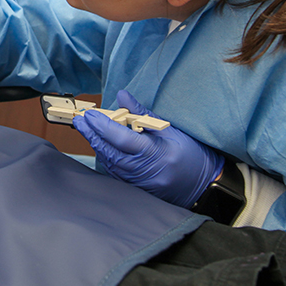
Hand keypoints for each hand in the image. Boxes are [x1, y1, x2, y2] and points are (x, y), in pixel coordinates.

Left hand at [72, 90, 223, 208]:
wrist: (205, 185)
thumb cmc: (191, 154)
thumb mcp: (170, 129)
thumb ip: (142, 113)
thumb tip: (122, 96)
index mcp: (157, 154)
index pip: (122, 139)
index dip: (103, 126)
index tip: (90, 114)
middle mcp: (145, 172)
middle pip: (111, 152)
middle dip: (92, 134)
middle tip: (80, 120)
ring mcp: (140, 184)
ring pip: (110, 163)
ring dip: (96, 145)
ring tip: (87, 129)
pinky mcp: (137, 189)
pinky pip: (115, 172)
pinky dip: (106, 157)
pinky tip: (100, 146)